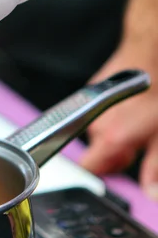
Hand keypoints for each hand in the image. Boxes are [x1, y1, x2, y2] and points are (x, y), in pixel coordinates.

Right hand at [79, 42, 157, 199]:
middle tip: (144, 146)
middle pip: (98, 153)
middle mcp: (95, 123)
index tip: (118, 175)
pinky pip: (98, 114)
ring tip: (142, 123)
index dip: (101, 179)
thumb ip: (156, 167)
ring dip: (117, 135)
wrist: (153, 44)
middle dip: (119, 155)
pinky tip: (132, 106)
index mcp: (111, 138)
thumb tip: (151, 193)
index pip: (88, 170)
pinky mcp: (91, 90)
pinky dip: (113, 116)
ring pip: (99, 133)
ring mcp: (89, 104)